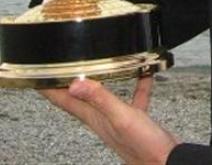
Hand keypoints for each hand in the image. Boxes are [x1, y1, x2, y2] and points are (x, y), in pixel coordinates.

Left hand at [43, 76, 178, 164]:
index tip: (38, 74)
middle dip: (68, 82)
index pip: (64, 100)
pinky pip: (133, 98)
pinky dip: (137, 85)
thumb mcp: (122, 117)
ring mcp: (117, 120)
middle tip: (61, 66)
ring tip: (99, 64)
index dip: (49, 87)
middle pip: (79, 97)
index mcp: (94, 118)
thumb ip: (100, 99)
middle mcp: (102, 119)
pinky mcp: (134, 120)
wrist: (165, 163)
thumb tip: (75, 85)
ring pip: (102, 96)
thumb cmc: (144, 147)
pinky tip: (145, 75)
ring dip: (98, 81)